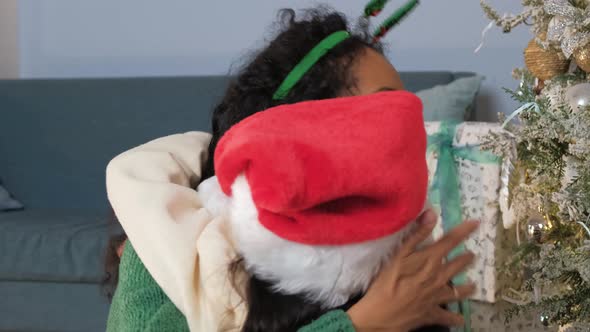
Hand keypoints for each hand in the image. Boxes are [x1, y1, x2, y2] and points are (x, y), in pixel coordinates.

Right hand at [347, 209, 477, 331]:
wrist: (382, 313)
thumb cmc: (386, 281)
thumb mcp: (398, 254)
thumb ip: (416, 234)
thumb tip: (432, 213)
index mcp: (430, 260)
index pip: (450, 241)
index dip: (464, 231)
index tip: (476, 223)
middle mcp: (438, 277)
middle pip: (457, 265)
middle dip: (466, 259)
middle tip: (473, 256)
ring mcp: (437, 297)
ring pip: (457, 292)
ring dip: (466, 288)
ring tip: (473, 286)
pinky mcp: (432, 313)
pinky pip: (447, 317)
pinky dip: (454, 319)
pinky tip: (460, 320)